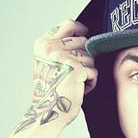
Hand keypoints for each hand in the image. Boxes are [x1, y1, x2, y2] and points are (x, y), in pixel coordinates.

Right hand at [13, 18, 97, 134]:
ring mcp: (63, 57)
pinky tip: (79, 90)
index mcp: (43, 44)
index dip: (81, 30)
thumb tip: (85, 35)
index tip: (85, 35)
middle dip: (85, 58)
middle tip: (74, 74)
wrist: (48, 113)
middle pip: (84, 42)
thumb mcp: (49, 63)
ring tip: (75, 84)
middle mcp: (51, 48)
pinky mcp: (76, 69)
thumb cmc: (52, 92)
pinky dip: (90, 83)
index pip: (69, 24)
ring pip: (91, 58)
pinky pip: (94, 71)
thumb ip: (60, 47)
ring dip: (88, 72)